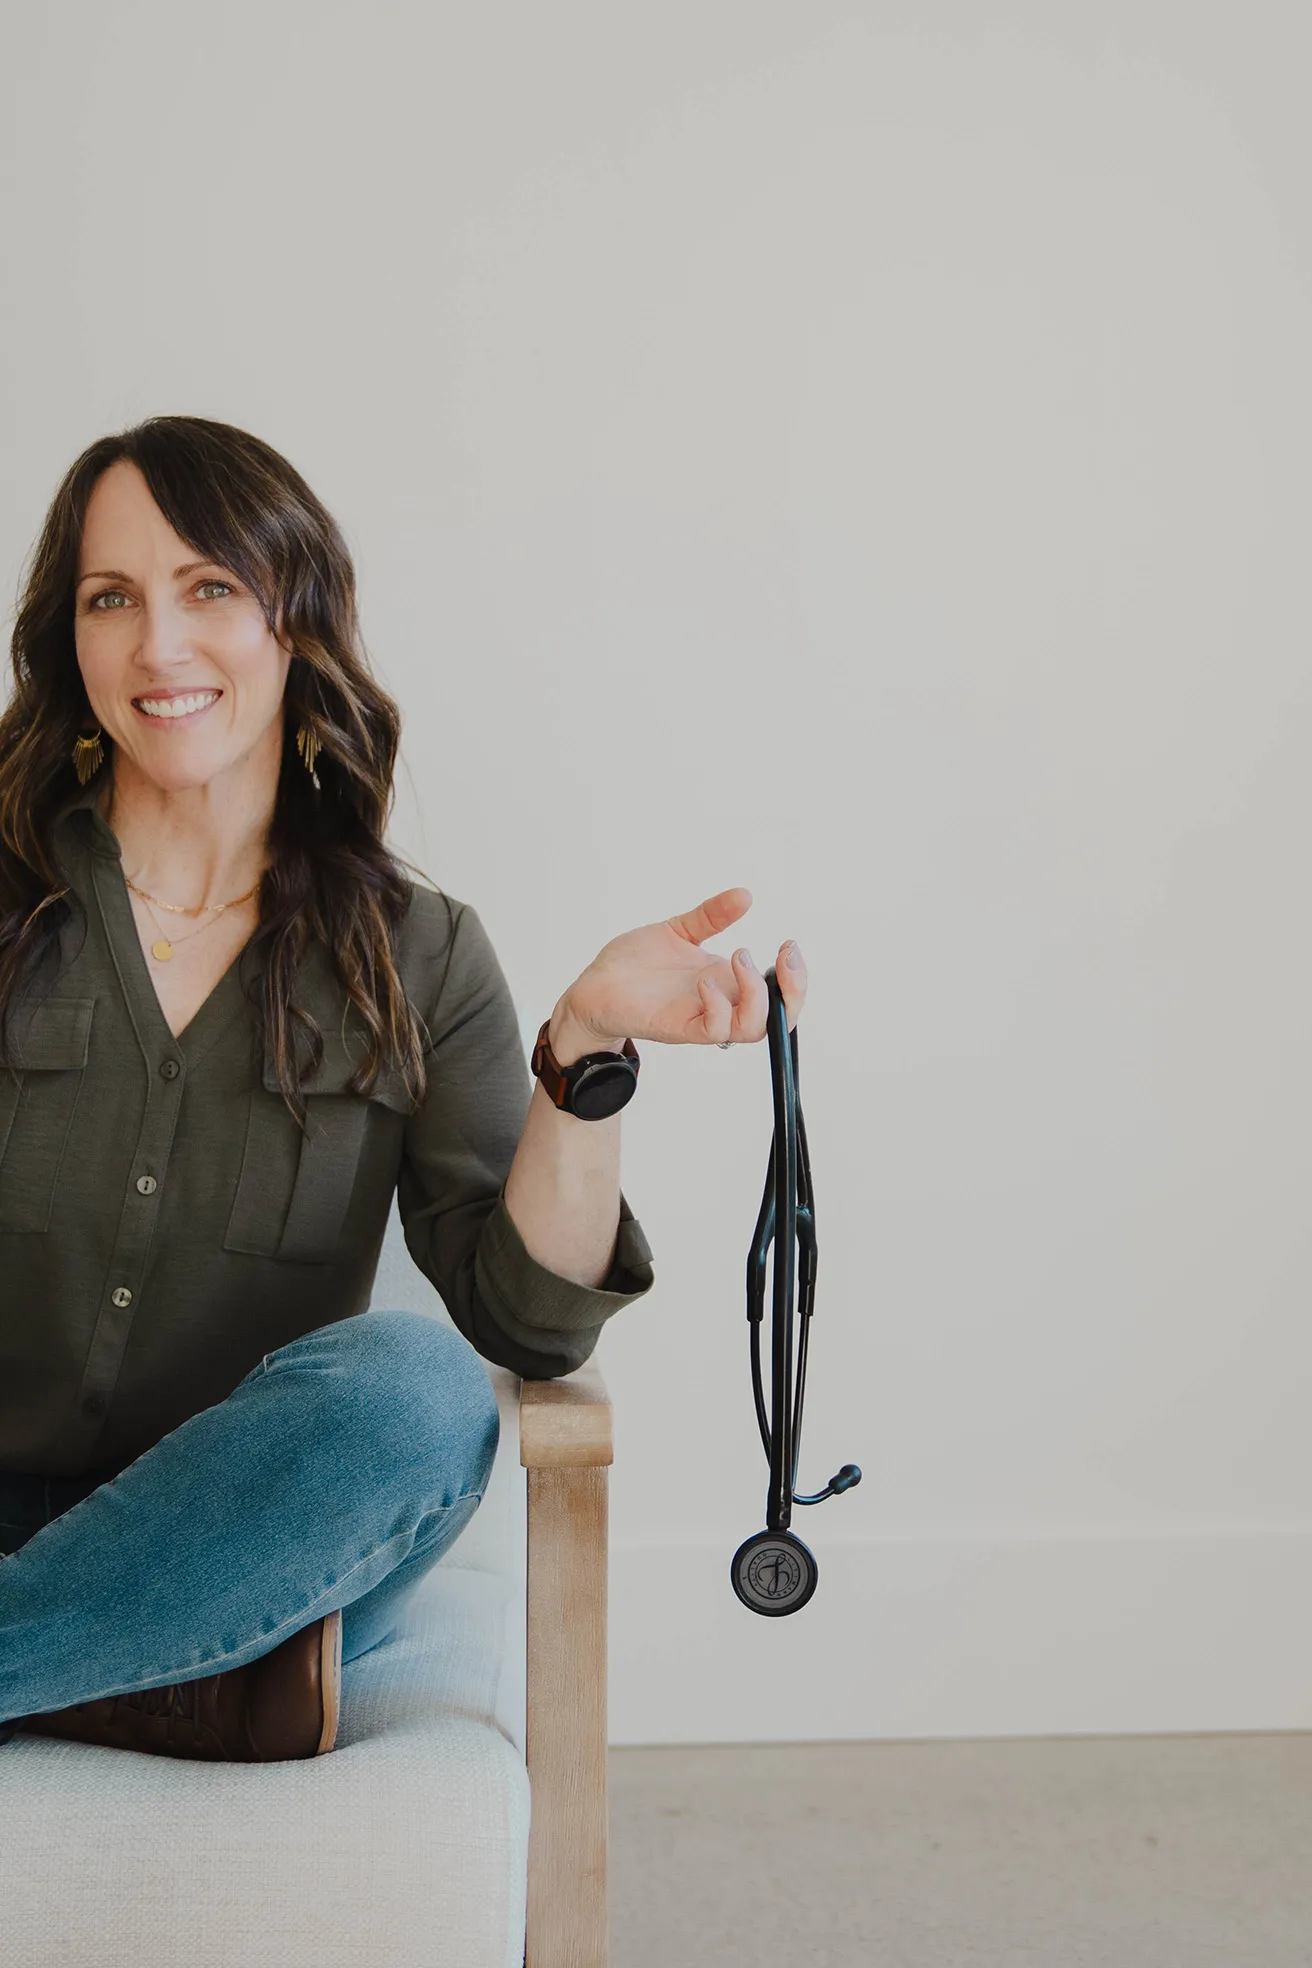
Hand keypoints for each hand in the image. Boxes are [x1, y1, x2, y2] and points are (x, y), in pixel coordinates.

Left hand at [554, 887, 807, 1053]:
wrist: (594, 986)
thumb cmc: (634, 965)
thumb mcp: (679, 931)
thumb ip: (711, 915)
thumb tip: (744, 895)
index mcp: (726, 982)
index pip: (778, 994)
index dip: (795, 977)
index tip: (788, 944)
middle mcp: (721, 1003)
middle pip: (778, 1018)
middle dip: (793, 989)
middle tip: (782, 955)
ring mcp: (701, 1017)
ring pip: (752, 1029)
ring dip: (755, 994)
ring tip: (736, 958)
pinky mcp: (676, 1027)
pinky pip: (713, 1030)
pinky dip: (718, 1006)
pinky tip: (703, 981)